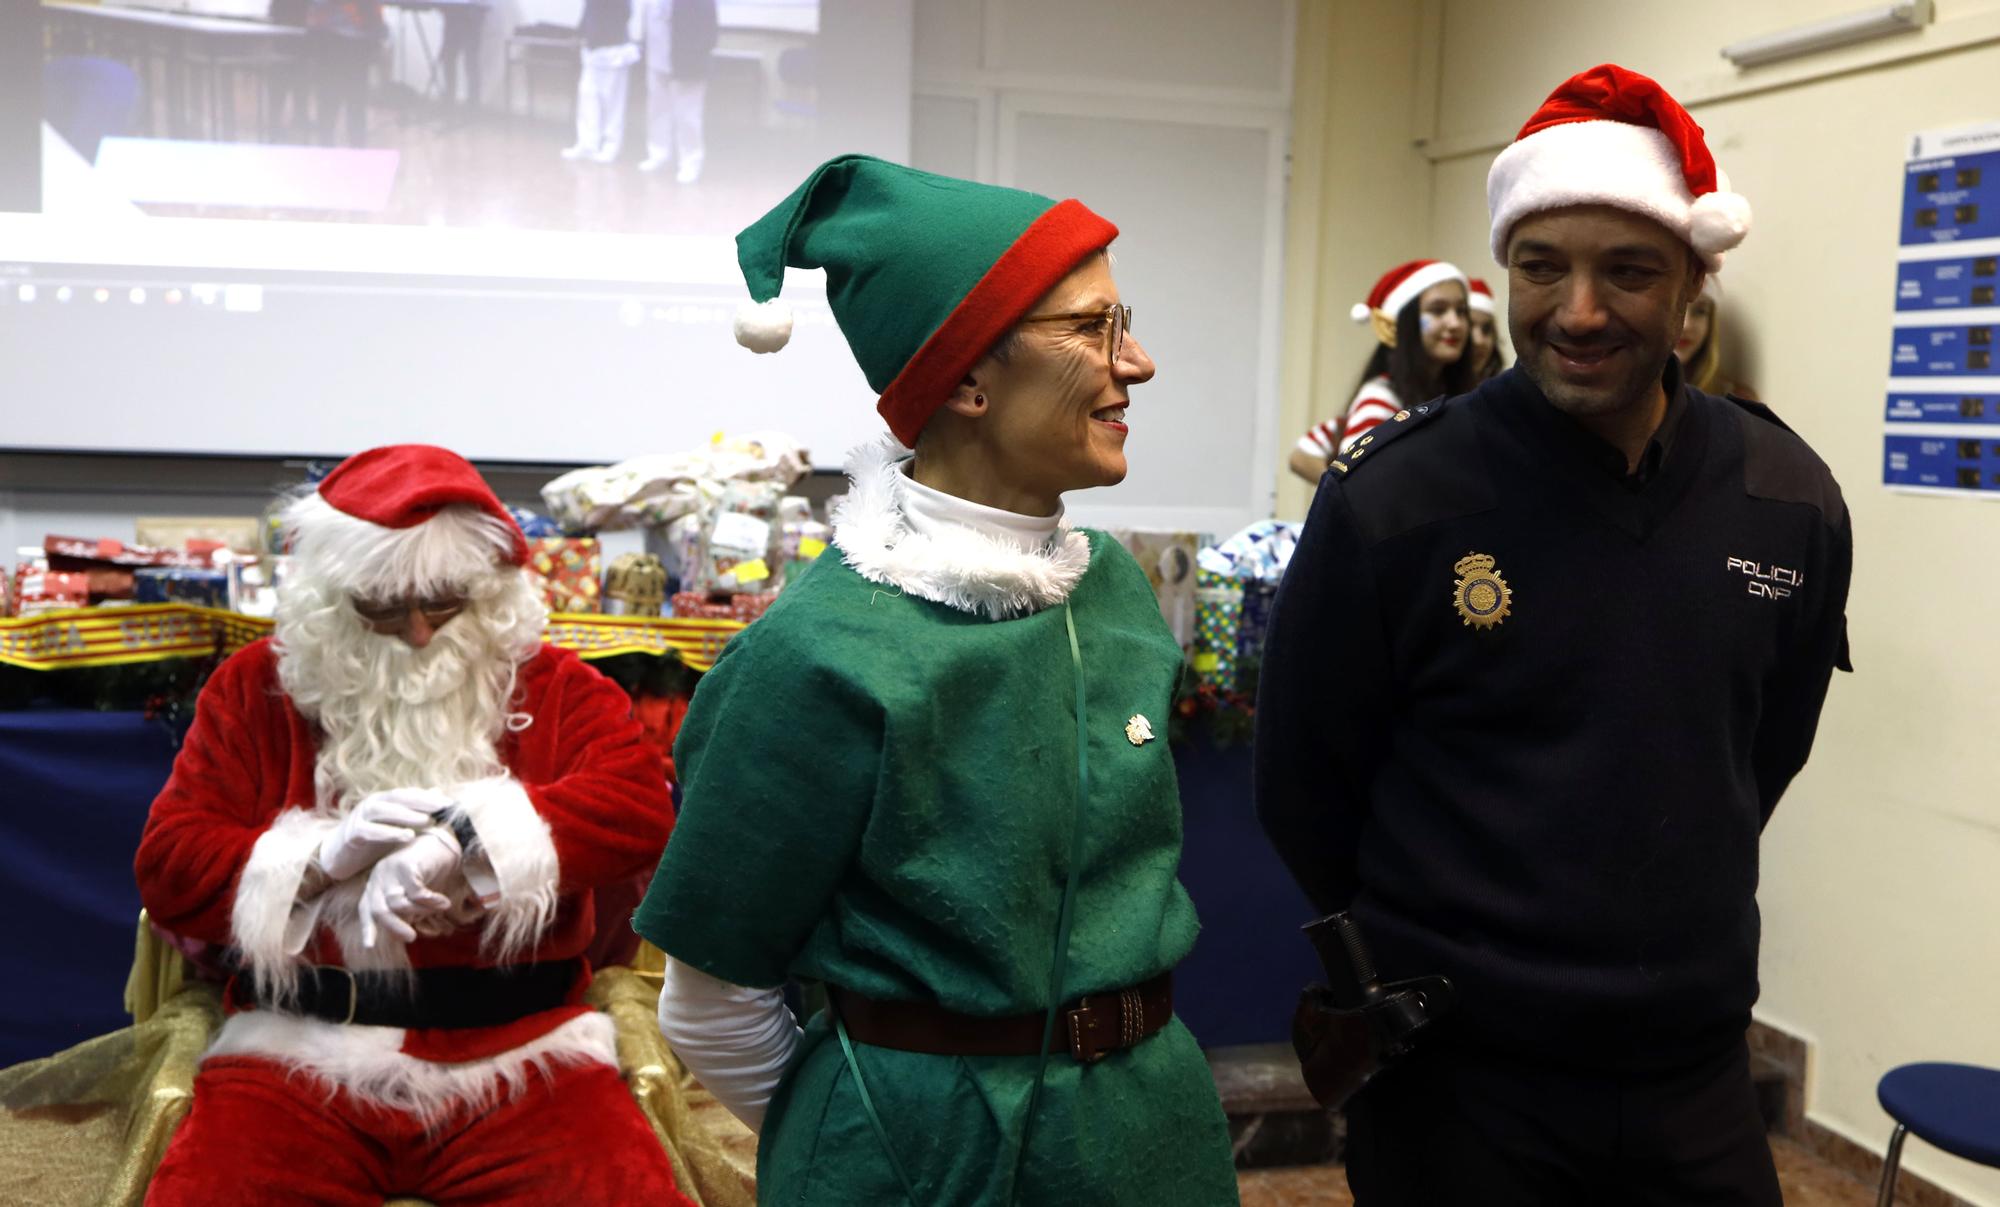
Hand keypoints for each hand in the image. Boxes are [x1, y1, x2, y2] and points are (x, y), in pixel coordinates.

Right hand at [315, 788, 454, 881]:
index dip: (429, 797)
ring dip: (406, 815)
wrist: (338, 856)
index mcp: (385, 801)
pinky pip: (370, 830)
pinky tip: (406, 836)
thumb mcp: (395, 825)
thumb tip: (438, 793)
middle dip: (422, 801)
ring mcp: (360, 817)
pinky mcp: (352, 834)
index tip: (451, 803)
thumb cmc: (371, 839)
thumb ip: (414, 811)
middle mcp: (372, 804)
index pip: (409, 794)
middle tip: (443, 807)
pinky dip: (388, 832)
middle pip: (398, 798)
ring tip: (428, 821)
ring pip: (384, 810)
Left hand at [358, 827, 462, 948]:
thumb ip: (406, 906)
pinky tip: (443, 902)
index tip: (370, 945)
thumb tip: (404, 930)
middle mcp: (379, 875)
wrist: (448, 839)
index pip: (367, 908)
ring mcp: (390, 869)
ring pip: (396, 903)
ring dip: (420, 911)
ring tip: (439, 910)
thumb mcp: (414, 890)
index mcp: (377, 882)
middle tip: (411, 937)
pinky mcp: (406, 865)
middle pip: (378, 910)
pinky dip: (431, 902)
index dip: (368, 927)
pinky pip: (416, 893)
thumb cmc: (431, 867)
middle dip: (394, 927)